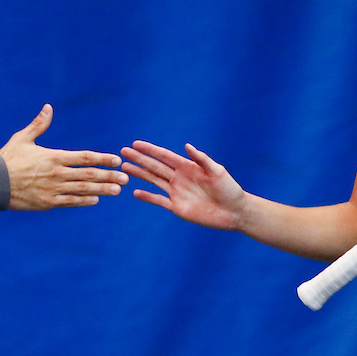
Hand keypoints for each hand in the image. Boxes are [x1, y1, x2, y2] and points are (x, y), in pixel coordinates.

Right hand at [0, 105, 126, 209]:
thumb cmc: (8, 158)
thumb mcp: (23, 138)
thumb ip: (39, 124)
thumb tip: (48, 107)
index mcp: (54, 156)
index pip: (84, 157)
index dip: (102, 158)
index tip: (116, 159)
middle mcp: (57, 173)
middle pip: (89, 175)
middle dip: (109, 176)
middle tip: (125, 177)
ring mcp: (53, 189)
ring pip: (83, 190)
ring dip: (102, 190)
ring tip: (117, 190)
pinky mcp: (47, 202)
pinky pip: (70, 202)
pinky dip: (84, 201)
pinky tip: (96, 199)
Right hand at [120, 140, 244, 229]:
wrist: (234, 211)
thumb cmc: (229, 189)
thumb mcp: (217, 171)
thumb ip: (202, 159)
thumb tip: (187, 146)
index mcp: (187, 167)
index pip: (164, 156)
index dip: (150, 150)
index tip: (135, 144)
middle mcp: (179, 178)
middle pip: (154, 166)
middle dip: (139, 159)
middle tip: (122, 153)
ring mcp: (177, 192)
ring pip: (153, 181)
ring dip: (139, 174)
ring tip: (124, 168)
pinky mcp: (177, 207)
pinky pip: (159, 200)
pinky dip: (147, 197)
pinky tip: (135, 192)